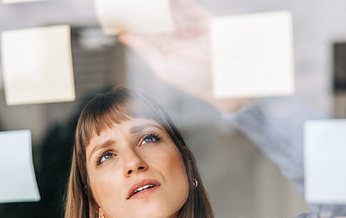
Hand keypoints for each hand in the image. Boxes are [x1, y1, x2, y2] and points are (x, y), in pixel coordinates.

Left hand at [119, 0, 251, 112]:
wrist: (225, 79)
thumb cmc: (193, 80)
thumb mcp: (162, 67)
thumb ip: (144, 49)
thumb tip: (124, 35)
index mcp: (164, 49)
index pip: (145, 31)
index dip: (133, 19)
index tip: (121, 8)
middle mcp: (176, 37)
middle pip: (156, 16)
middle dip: (145, 7)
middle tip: (129, 0)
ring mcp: (189, 27)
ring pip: (170, 8)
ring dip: (159, 3)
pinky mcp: (203, 19)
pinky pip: (187, 4)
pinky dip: (176, 0)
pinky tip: (164, 0)